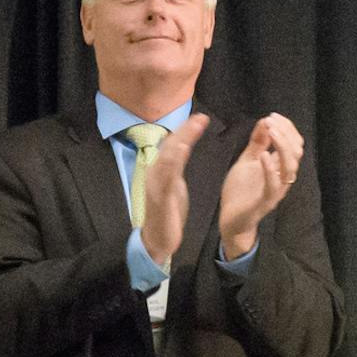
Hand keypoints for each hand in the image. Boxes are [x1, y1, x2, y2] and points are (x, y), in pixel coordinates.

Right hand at [139, 116, 210, 266]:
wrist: (157, 239)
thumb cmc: (167, 212)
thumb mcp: (173, 185)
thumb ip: (175, 166)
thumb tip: (181, 148)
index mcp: (161, 170)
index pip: (173, 145)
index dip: (186, 130)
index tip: (200, 118)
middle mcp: (155, 173)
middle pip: (170, 146)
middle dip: (185, 130)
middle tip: (200, 117)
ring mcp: (156, 184)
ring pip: (167, 157)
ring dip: (181, 141)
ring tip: (193, 127)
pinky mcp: (159, 197)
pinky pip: (166, 177)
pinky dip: (173, 162)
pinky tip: (182, 151)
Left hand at [218, 113, 304, 256]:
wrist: (230, 220)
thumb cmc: (240, 191)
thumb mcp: (247, 161)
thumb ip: (257, 143)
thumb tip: (265, 121)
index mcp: (280, 167)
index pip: (294, 143)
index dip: (287, 128)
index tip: (272, 116)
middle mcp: (283, 178)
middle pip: (296, 152)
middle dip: (286, 133)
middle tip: (271, 121)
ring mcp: (276, 190)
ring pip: (290, 167)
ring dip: (282, 146)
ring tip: (270, 132)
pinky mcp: (265, 202)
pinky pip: (273, 186)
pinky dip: (269, 169)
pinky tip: (262, 155)